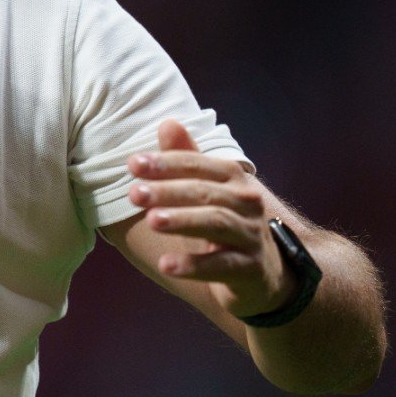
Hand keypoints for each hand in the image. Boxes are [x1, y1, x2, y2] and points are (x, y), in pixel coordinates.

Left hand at [127, 119, 291, 318]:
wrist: (263, 273)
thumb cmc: (225, 224)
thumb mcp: (206, 191)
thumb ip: (186, 160)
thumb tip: (167, 123)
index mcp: (232, 178)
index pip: (197, 164)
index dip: (166, 162)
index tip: (133, 164)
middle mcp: (246, 201)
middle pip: (204, 192)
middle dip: (167, 191)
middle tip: (134, 193)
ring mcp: (251, 235)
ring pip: (216, 223)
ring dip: (182, 221)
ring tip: (151, 221)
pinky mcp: (251, 268)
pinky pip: (222, 265)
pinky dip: (194, 264)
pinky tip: (166, 265)